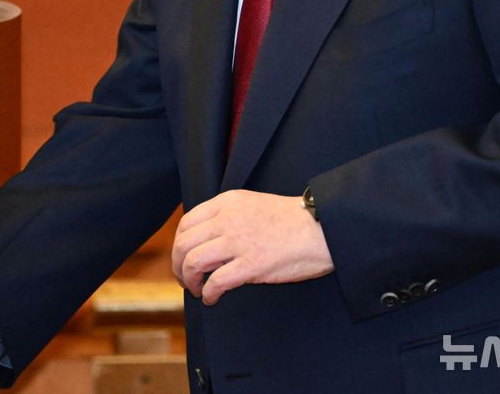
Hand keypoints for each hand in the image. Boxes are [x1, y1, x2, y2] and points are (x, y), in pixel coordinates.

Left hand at [172, 189, 333, 305]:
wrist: (321, 228)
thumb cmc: (291, 220)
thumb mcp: (252, 204)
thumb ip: (228, 215)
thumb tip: (207, 237)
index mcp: (228, 202)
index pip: (187, 222)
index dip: (179, 244)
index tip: (183, 258)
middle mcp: (228, 218)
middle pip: (183, 243)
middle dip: (178, 266)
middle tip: (185, 279)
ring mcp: (238, 241)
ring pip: (192, 262)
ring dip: (189, 281)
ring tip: (197, 290)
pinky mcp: (250, 265)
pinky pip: (215, 282)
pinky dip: (208, 294)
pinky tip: (213, 298)